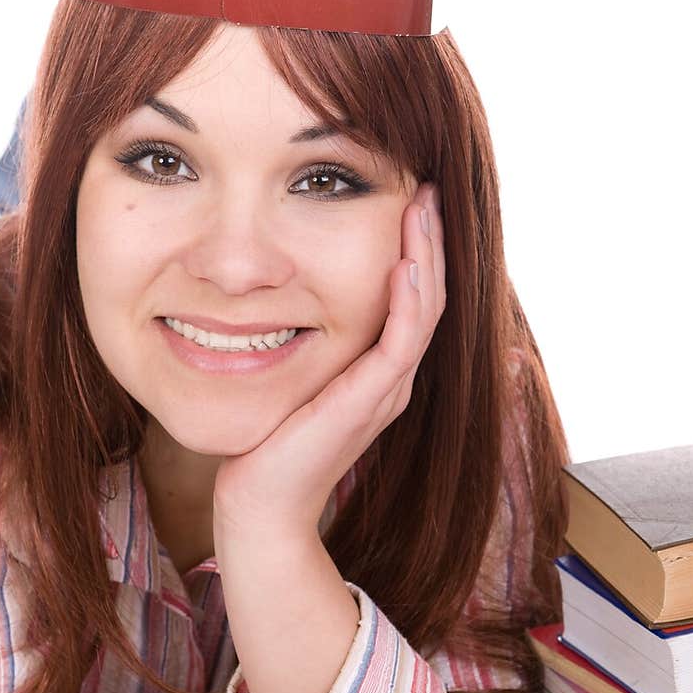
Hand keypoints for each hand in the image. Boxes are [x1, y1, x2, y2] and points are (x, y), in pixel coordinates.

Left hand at [213, 180, 445, 537]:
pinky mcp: (370, 402)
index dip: (417, 249)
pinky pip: (402, 342)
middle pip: (429, 297)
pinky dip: (408, 300)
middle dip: (429, 239)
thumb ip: (302, 345)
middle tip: (424, 186)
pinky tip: (404, 262)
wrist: (262, 506)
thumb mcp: (290, 380)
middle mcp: (392, 380)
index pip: (413, 300)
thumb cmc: (267, 446)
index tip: (407, 199)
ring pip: (424, 311)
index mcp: (379, 373)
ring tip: (422, 206)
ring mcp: (386, 391)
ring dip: (426, 256)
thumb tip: (280, 301)